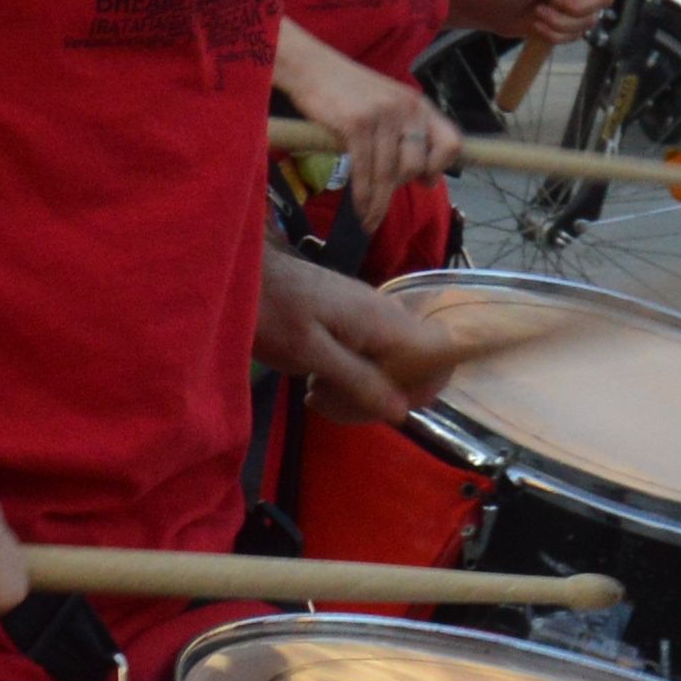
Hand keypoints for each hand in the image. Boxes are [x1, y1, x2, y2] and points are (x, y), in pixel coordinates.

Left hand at [257, 249, 456, 430]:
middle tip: (330, 404)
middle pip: (412, 367)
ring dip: (358, 390)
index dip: (427, 384)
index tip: (388, 406)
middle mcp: (384, 314)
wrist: (239, 270)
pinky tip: (316, 383)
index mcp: (383, 320)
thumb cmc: (270, 310)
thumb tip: (402, 411)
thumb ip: (359, 380)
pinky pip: (367, 356)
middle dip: (380, 397)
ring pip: (387, 365)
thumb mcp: (310, 354)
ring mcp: (367, 315)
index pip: (441, 350)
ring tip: (315, 395)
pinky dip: (348, 376)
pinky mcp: (349, 320)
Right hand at [294, 51, 453, 217]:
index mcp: (419, 105)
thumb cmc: (348, 92)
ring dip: (378, 204)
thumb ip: (409, 136)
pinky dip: (363, 196)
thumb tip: (429, 181)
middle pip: (416, 165)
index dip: (440, 168)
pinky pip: (365, 171)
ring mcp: (382, 116)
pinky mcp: (357, 124)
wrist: (312, 68)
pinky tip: (359, 209)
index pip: (451, 142)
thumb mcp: (388, 106)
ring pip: (389, 174)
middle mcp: (407, 108)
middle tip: (382, 196)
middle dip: (399, 187)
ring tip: (369, 221)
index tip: (424, 182)